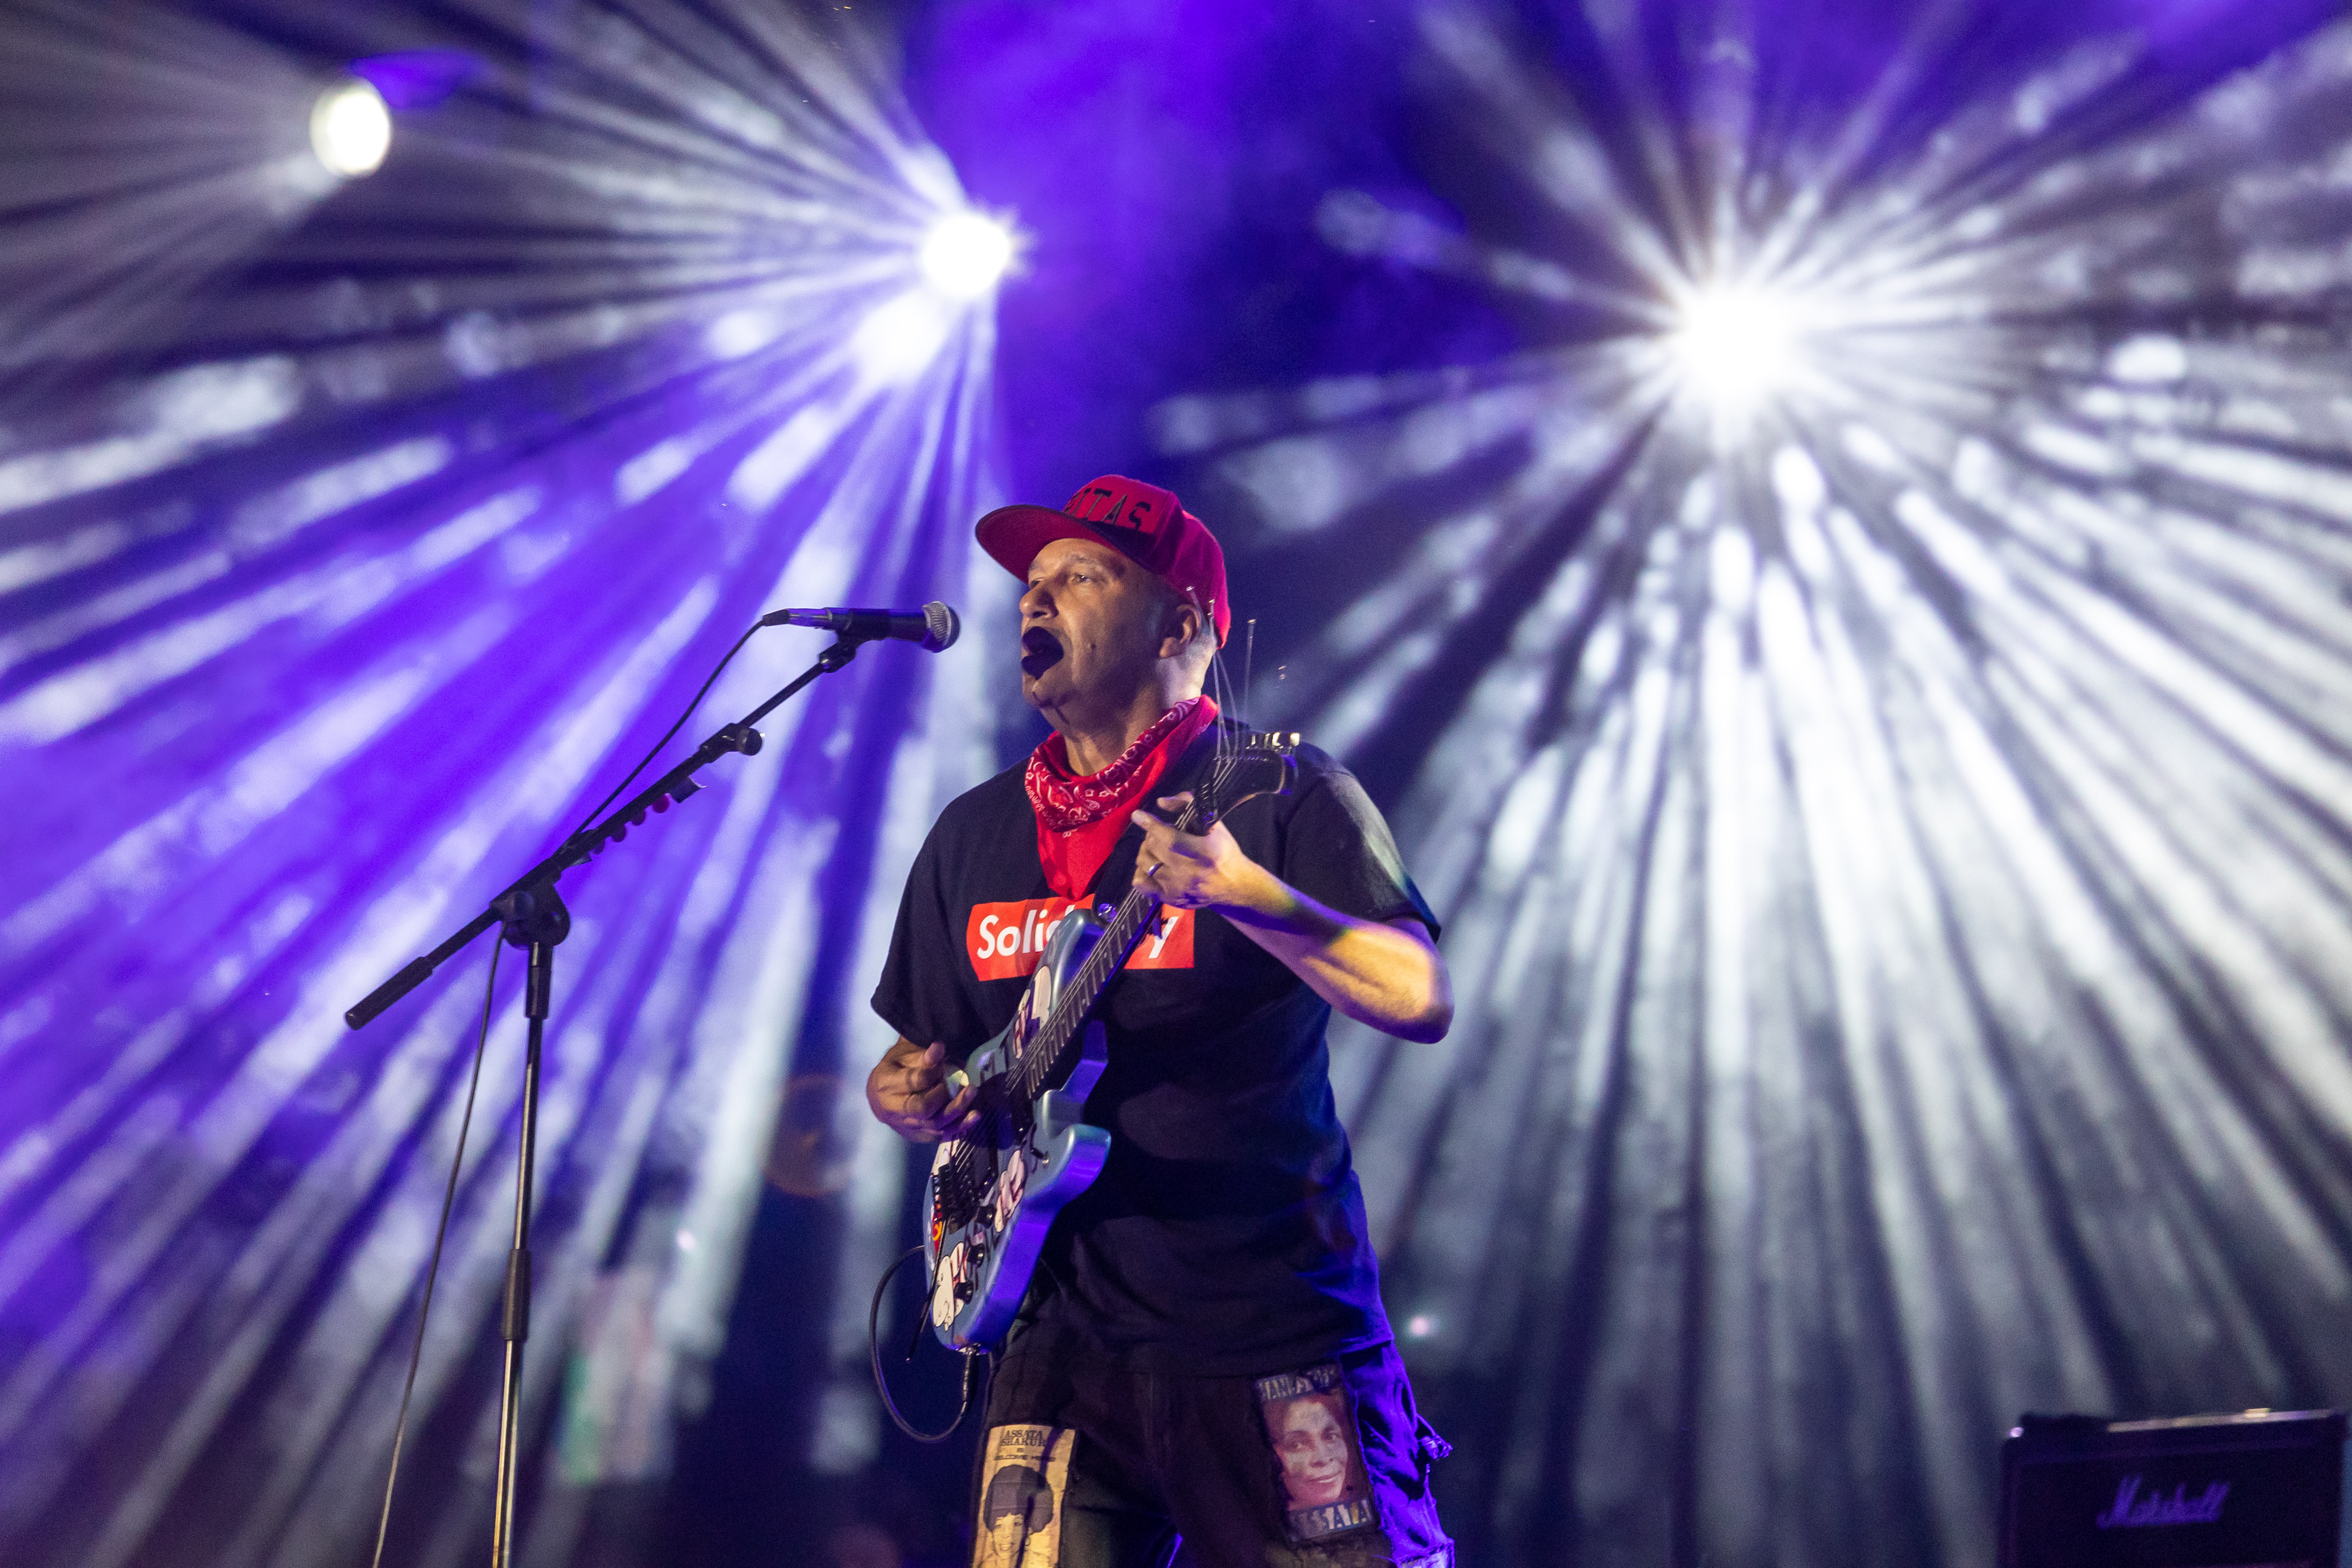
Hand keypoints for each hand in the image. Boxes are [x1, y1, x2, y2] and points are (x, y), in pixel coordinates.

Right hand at [866, 1038, 978, 1142]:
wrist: (879, 1094)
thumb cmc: (895, 1067)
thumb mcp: (904, 1054)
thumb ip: (922, 1055)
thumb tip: (940, 1047)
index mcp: (885, 1083)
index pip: (914, 1081)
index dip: (933, 1073)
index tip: (944, 1062)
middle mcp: (891, 1108)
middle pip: (924, 1108)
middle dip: (948, 1096)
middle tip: (966, 1085)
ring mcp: (903, 1125)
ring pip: (934, 1125)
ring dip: (958, 1112)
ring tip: (974, 1097)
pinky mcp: (915, 1135)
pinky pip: (938, 1135)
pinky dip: (957, 1126)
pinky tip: (972, 1116)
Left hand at [1130, 793, 1279, 913]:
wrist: (1234, 886)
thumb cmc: (1223, 852)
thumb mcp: (1214, 825)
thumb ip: (1188, 806)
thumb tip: (1160, 802)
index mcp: (1205, 852)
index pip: (1168, 838)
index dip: (1150, 824)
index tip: (1138, 815)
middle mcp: (1189, 873)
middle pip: (1153, 848)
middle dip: (1152, 835)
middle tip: (1161, 833)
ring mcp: (1178, 888)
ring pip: (1144, 863)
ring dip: (1147, 851)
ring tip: (1159, 848)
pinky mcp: (1170, 899)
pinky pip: (1141, 883)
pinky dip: (1142, 870)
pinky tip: (1152, 865)